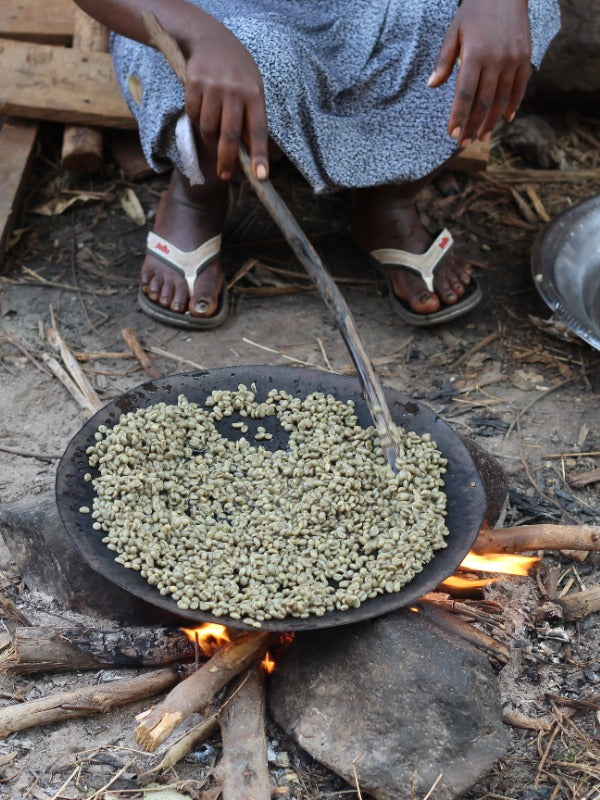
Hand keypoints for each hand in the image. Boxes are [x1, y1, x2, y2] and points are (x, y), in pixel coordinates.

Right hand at [183, 19, 268, 180]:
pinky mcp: (194, 83)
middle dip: (228, 160)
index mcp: (255, 93)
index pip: (258, 130)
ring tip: (213, 132)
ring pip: (209, 128)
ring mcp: (213, 86)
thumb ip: (251, 118)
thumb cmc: (237, 72)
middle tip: (226, 175)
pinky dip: (197, 120)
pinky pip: (194, 115)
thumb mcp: (252, 89)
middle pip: (230, 135)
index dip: (260, 155)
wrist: (211, 39)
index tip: (260, 176)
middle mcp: (235, 90)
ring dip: (210, 138)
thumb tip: (250, 153)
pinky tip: (203, 111)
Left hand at [428, 0, 530, 146]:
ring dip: (491, 121)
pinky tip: (506, 119)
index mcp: (475, 54)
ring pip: (502, 99)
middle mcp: (496, 60)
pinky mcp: (525, 57)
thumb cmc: (474, 11)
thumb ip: (444, 60)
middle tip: (464, 143)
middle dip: (472, 125)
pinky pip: (520, 87)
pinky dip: (514, 104)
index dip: (459, 116)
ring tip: (481, 137)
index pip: (465, 94)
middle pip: (483, 102)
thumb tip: (432, 85)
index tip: (452, 134)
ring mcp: (513, 60)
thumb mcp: (453, 31)